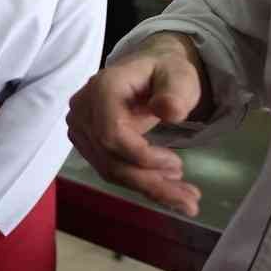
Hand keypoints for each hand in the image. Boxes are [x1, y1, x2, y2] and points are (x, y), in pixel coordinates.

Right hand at [67, 33, 205, 216]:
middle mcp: (82, 109)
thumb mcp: (179, 76)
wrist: (147, 70)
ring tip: (184, 195)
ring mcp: (80, 127)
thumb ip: (175, 92)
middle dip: (149, 183)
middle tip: (190, 199)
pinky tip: (166, 186)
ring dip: (147, 187)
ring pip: (109, 170)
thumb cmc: (164, 72)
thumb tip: (169, 111)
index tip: (178, 164)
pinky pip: (109, 169)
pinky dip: (138, 182)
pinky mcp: (86, 142)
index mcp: (102, 88)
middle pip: (110, 159)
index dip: (141, 157)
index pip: (111, 134)